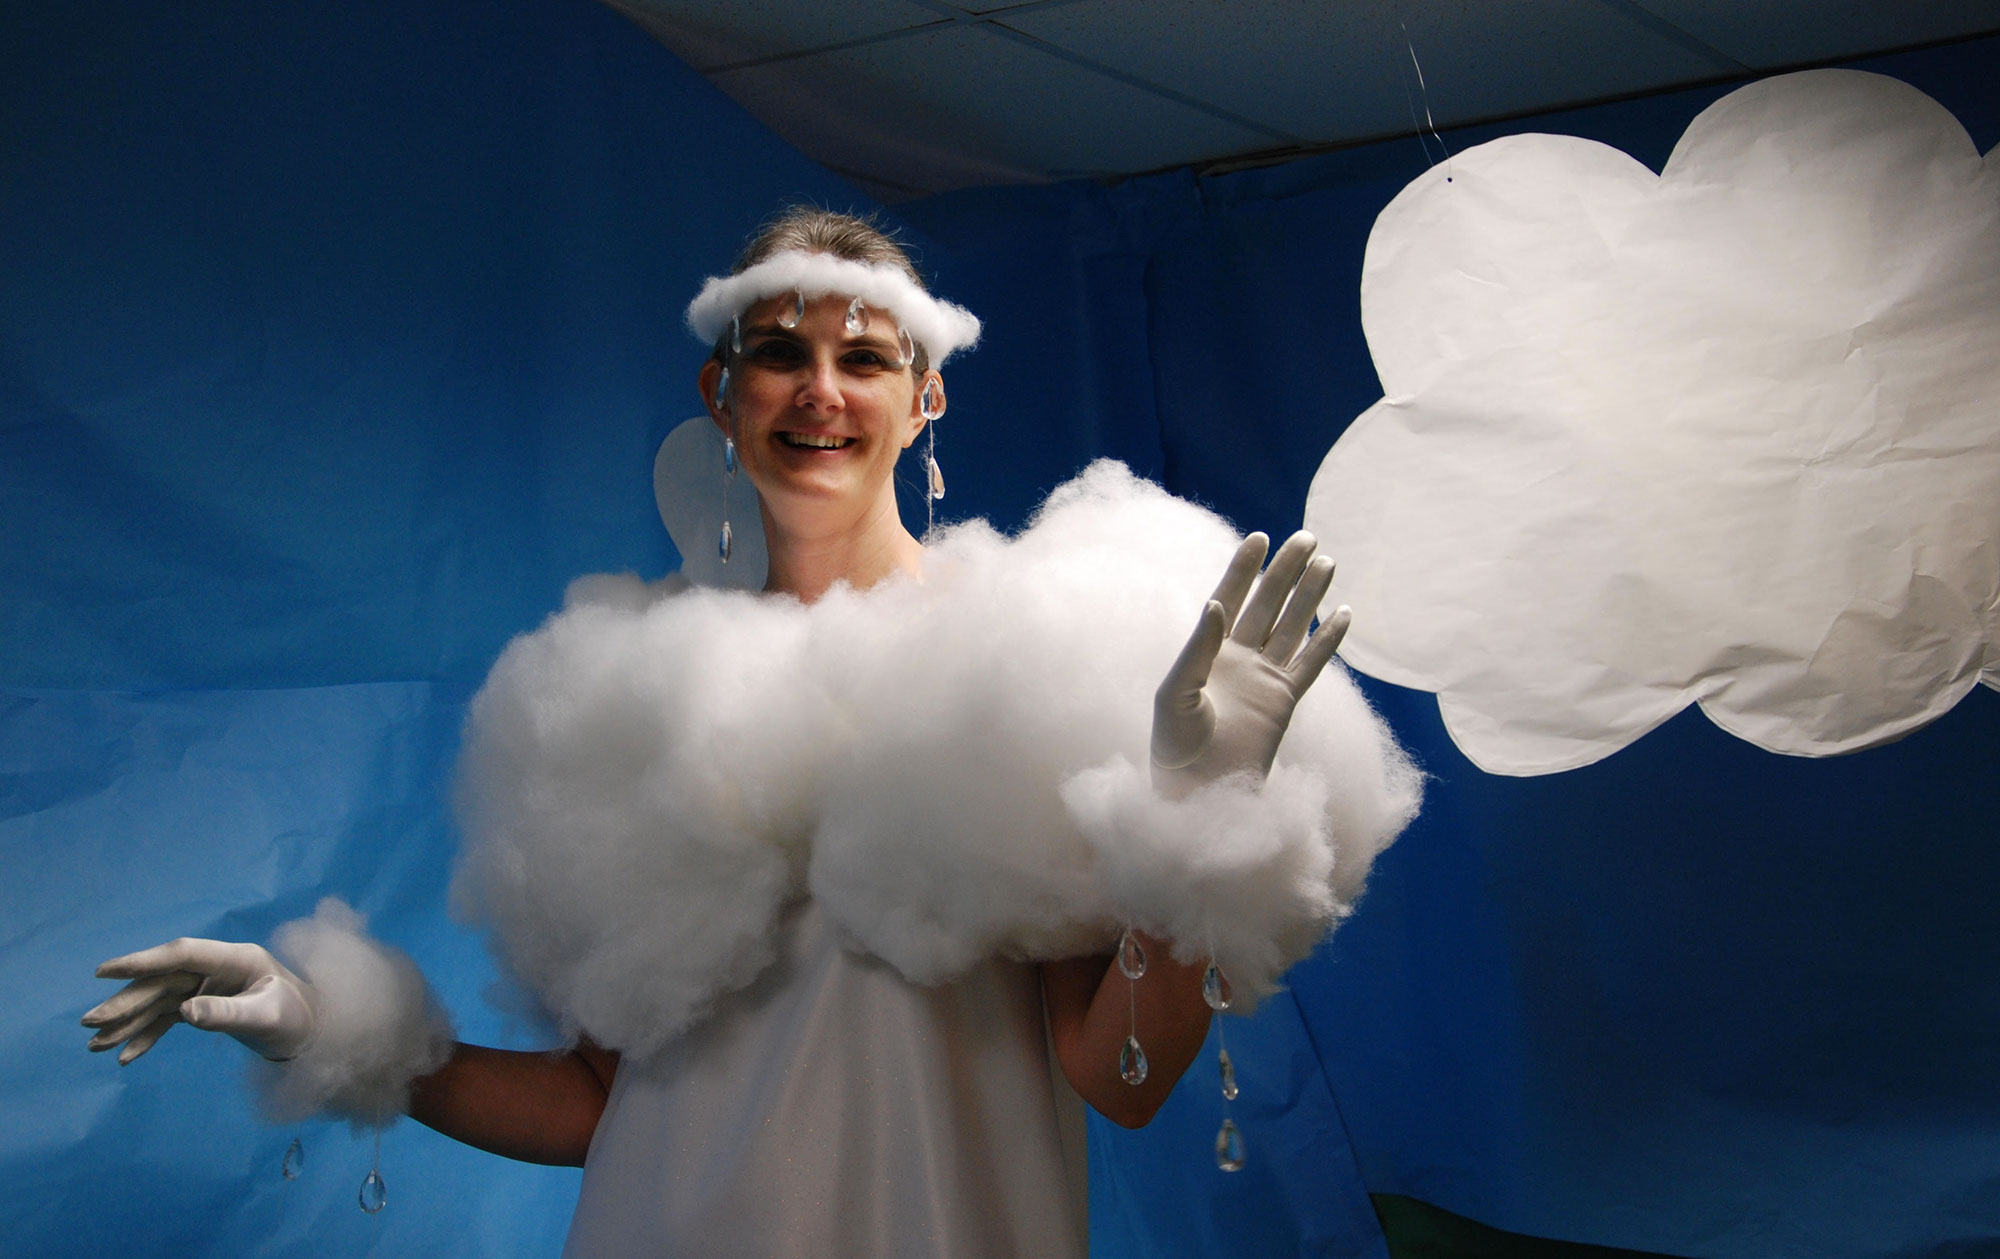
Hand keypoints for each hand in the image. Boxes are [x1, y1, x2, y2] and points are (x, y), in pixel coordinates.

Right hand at [84, 938, 318, 1063]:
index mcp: (236, 959)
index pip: (182, 954)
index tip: (105, 970)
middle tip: (89, 1023)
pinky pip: (166, 1020)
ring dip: (127, 1022)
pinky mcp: (202, 1007)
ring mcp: (207, 988)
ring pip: (157, 1002)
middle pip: (161, 982)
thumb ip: (227, 1013)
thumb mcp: (266, 1017)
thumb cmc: (297, 1019)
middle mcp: (216, 970)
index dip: (143, 960)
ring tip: (95, 1045)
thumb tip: (186, 1012)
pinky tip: (124, 1056)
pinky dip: (146, 1036)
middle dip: (125, 1002)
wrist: (312, 1034)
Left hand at [1151, 531, 1348, 796]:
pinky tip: (1344, 614)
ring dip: (1310, 596)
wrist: (1198, 790)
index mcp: (1208, 651)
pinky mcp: (1285, 701)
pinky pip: (1312, 664)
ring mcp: (1264, 678)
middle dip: (1286, 571)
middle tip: (1307, 537)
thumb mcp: (1176, 691)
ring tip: (1327, 562)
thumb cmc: (1175, 744)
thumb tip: (1216, 602)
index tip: (1260, 537)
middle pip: (1267, 604)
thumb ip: (1198, 647)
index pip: (1229, 597)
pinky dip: (1329, 641)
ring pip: (1293, 626)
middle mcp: (1238, 659)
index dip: (1244, 568)